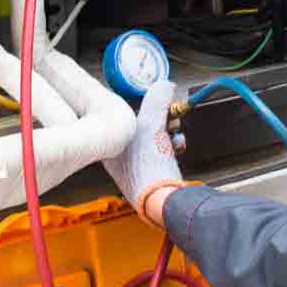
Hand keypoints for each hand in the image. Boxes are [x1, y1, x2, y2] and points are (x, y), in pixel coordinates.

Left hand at [103, 80, 184, 217]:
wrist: (165, 201)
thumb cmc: (150, 169)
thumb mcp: (152, 124)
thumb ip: (157, 100)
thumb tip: (164, 86)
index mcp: (109, 145)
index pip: (118, 115)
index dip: (135, 105)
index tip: (148, 99)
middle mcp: (119, 157)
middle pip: (138, 125)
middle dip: (158, 118)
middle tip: (166, 115)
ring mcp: (134, 168)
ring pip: (151, 138)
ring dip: (167, 131)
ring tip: (172, 132)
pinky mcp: (152, 174)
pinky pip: (161, 151)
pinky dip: (171, 145)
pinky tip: (177, 146)